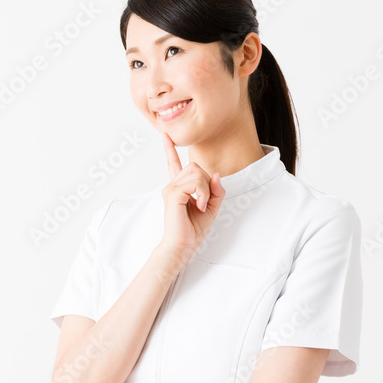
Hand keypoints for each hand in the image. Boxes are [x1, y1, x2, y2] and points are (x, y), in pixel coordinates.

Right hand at [159, 132, 224, 264]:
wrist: (182, 246)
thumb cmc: (192, 230)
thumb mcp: (212, 207)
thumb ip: (216, 190)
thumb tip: (217, 175)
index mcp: (179, 188)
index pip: (174, 164)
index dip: (170, 149)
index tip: (166, 136)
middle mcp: (172, 185)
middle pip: (195, 166)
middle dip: (207, 182)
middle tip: (205, 201)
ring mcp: (170, 188)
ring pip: (197, 172)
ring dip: (206, 189)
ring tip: (202, 205)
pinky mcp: (172, 194)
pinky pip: (195, 183)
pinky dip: (203, 194)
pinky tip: (199, 206)